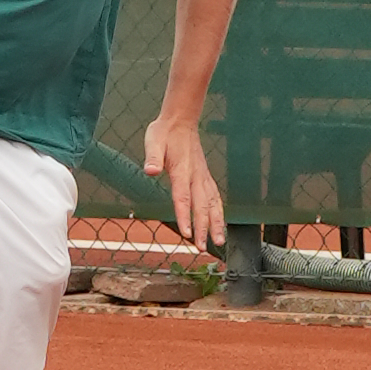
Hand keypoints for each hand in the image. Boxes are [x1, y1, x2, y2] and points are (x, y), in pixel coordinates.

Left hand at [142, 112, 225, 249]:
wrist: (180, 121)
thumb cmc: (163, 132)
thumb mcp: (152, 141)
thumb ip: (152, 157)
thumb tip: (150, 170)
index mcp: (182, 170)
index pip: (183, 198)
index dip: (185, 217)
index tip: (188, 234)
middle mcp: (196, 176)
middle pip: (201, 206)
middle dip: (204, 228)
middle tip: (203, 248)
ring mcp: (203, 177)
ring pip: (213, 204)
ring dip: (216, 223)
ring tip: (219, 242)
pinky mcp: (205, 177)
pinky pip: (215, 198)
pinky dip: (219, 213)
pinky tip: (220, 225)